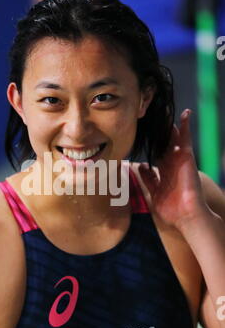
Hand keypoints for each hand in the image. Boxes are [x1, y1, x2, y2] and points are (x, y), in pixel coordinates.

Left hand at [138, 109, 207, 229]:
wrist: (186, 216)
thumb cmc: (172, 210)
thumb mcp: (154, 192)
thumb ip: (148, 179)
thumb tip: (141, 165)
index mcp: (164, 173)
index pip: (155, 156)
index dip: (149, 147)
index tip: (140, 136)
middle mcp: (172, 165)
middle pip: (163, 145)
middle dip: (158, 133)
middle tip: (151, 118)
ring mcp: (179, 160)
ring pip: (173, 139)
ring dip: (169, 125)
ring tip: (165, 111)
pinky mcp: (187, 157)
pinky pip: (186, 139)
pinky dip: (185, 126)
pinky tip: (185, 114)